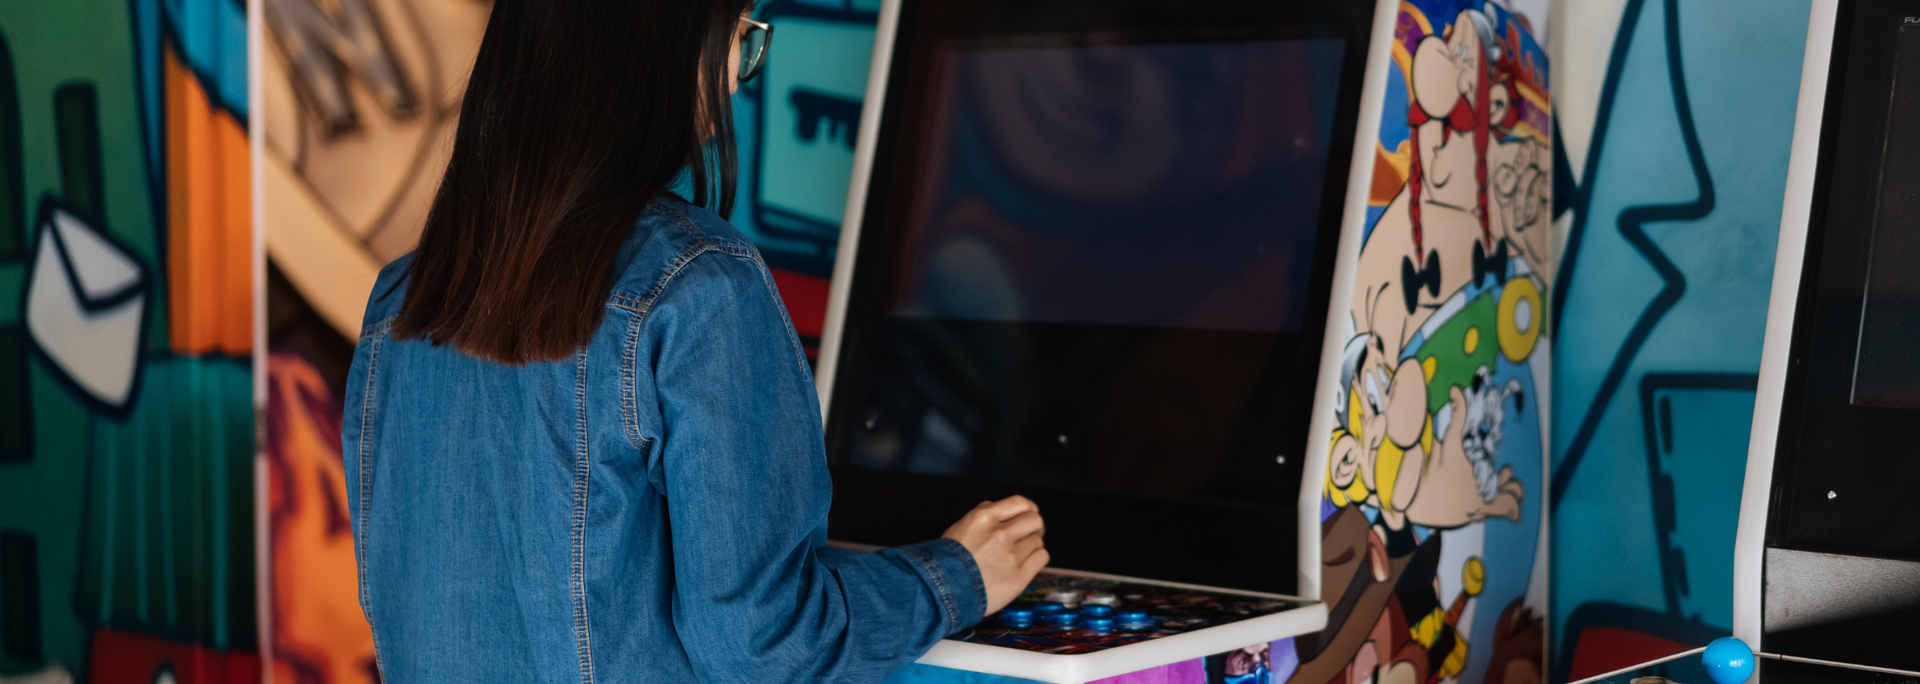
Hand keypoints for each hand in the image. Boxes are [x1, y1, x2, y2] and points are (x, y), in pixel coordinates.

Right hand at [942, 496, 1048, 614]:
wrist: (941, 590)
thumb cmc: (948, 560)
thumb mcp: (963, 526)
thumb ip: (986, 515)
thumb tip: (1006, 512)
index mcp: (984, 518)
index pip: (1021, 503)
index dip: (1029, 509)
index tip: (1029, 515)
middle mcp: (999, 534)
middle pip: (1035, 520)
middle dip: (1034, 527)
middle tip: (1028, 535)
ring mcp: (1010, 557)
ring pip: (1038, 540)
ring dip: (1031, 545)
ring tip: (1019, 554)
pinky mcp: (1018, 578)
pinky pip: (1041, 557)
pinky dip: (1036, 558)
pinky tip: (1026, 563)